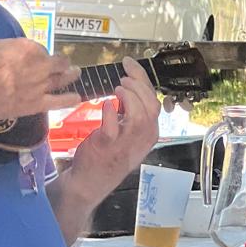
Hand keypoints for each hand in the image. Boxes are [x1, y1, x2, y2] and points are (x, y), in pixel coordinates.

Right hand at [0, 38, 78, 121]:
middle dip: (61, 62)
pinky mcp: (37, 104)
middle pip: (57, 62)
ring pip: (62, 79)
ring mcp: (40, 86)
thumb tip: (12, 51)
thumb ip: (8, 47)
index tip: (34, 55)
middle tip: (63, 63)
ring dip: (71, 75)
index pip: (40, 48)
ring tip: (76, 73)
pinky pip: (58, 102)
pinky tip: (77, 98)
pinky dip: (69, 99)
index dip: (38, 52)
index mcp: (28, 48)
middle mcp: (39, 65)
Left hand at [67, 57, 160, 202]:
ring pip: (138, 116)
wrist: (90, 181)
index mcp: (149, 133)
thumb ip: (131, 112)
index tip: (130, 65)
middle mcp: (142, 139)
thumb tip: (129, 86)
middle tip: (123, 77)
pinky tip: (106, 105)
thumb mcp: (128, 134)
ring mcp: (126, 144)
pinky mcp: (107, 147)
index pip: (154, 102)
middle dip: (138, 86)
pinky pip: (113, 127)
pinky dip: (110, 112)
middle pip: (150, 106)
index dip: (143, 80)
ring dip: (128, 97)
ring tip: (116, 88)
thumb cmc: (108, 154)